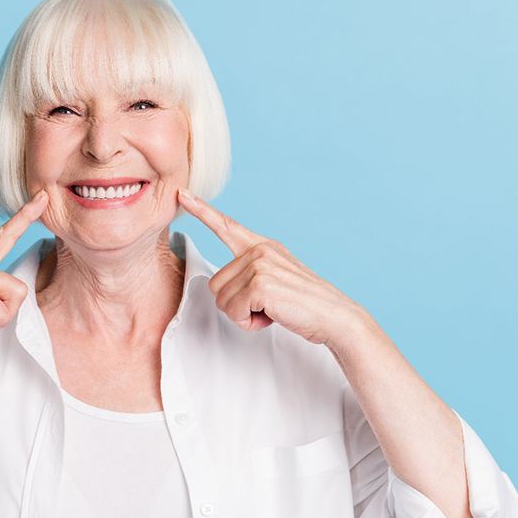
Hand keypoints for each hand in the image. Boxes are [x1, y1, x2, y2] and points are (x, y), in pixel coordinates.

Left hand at [177, 188, 366, 344]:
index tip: (182, 194)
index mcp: (263, 246)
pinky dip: (249, 323)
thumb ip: (251, 273)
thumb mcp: (277, 279)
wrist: (336, 317)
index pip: (226, 225)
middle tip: (267, 305)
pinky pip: (233, 312)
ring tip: (272, 310)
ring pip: (222, 300)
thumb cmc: (305, 305)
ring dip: (243, 315)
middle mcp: (259, 250)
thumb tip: (222, 287)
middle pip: (215, 284)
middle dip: (236, 304)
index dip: (202, 211)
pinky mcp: (259, 285)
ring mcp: (259, 265)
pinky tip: (272, 316)